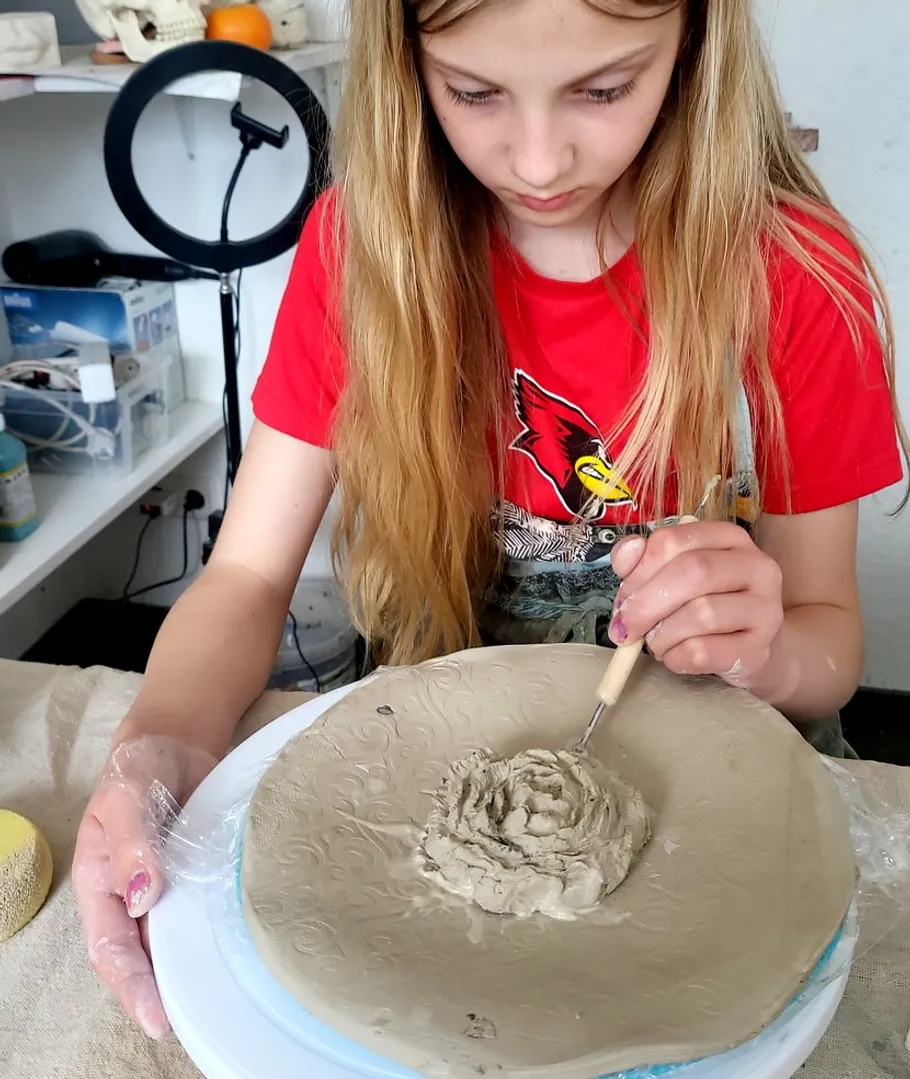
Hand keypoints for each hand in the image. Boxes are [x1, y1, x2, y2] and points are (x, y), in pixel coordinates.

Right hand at [72, 736, 216, 1037]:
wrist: (174, 740)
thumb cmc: (138, 765)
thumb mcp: (126, 795)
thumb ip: (131, 842)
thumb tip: (141, 896)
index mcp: (100, 882)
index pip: (110, 947)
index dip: (132, 986)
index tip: (158, 1018)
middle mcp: (132, 894)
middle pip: (144, 955)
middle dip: (163, 993)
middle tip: (197, 1021)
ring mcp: (167, 887)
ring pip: (176, 938)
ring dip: (193, 968)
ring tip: (221, 1001)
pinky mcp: (198, 874)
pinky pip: (204, 910)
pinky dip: (216, 933)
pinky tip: (238, 951)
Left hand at [609, 521, 783, 687]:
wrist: (747, 647)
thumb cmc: (705, 605)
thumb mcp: (673, 575)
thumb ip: (644, 560)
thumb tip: (627, 553)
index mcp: (728, 538)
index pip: (674, 540)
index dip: (639, 570)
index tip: (624, 596)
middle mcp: (755, 566)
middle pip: (693, 572)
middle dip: (647, 604)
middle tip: (625, 628)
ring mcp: (764, 607)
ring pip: (701, 613)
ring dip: (662, 634)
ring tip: (655, 643)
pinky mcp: (759, 648)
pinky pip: (705, 651)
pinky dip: (676, 656)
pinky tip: (673, 656)